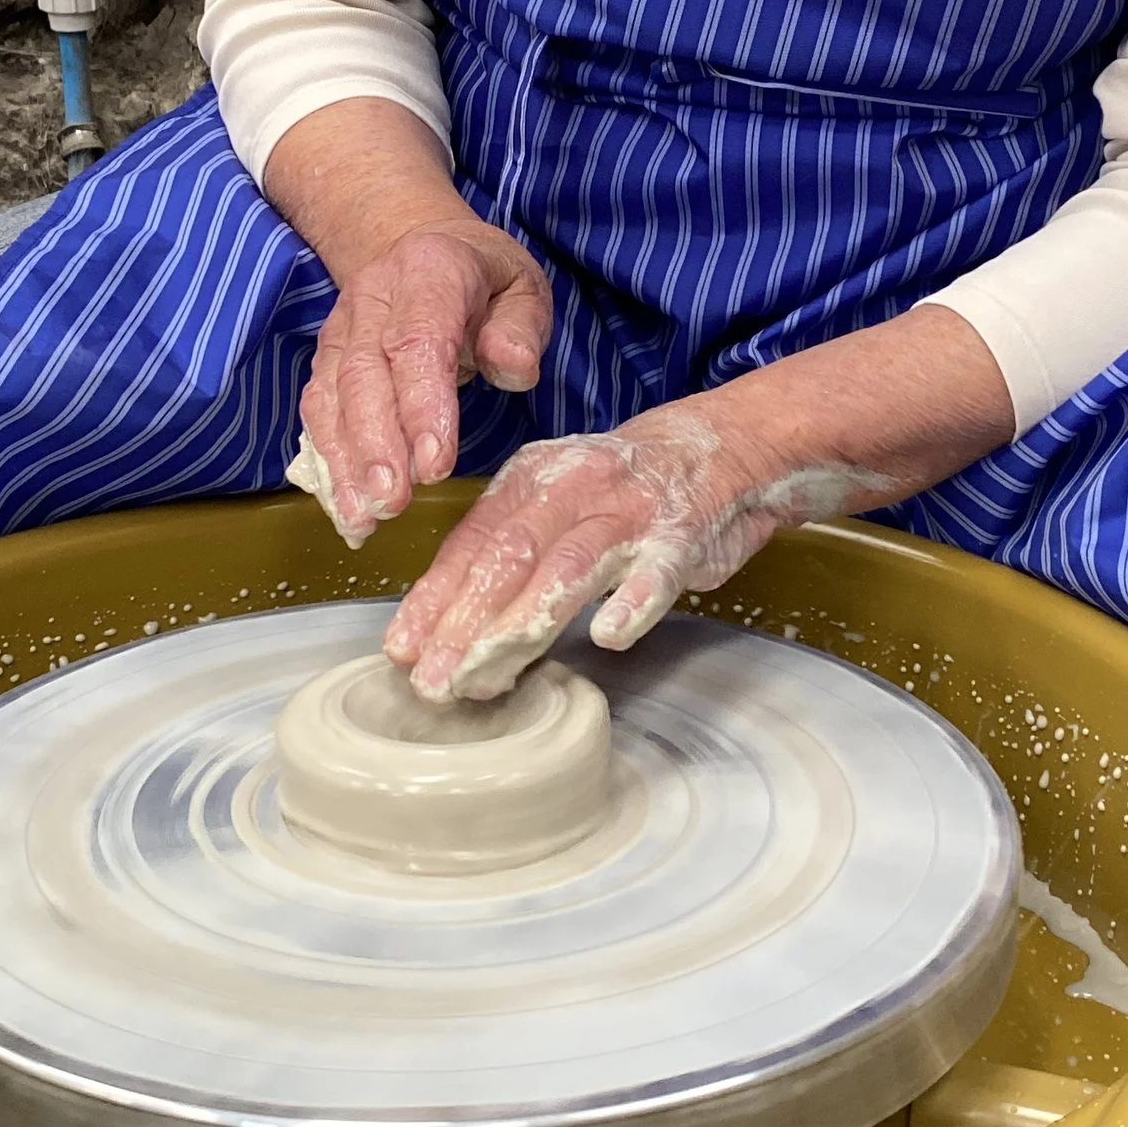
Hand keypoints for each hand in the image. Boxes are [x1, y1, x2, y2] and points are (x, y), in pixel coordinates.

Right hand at [292, 221, 549, 543]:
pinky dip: (329, 461)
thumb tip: (513, 367)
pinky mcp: (326, 358)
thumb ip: (521, 328)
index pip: (418, 340)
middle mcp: (373, 296)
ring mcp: (341, 328)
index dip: (422, 404)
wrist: (423, 247)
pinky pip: (318, 411)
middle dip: (376, 444)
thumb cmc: (484, 280)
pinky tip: (347, 505)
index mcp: (429, 270)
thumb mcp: (523, 288)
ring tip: (365, 517)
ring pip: (331, 396)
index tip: (436, 464)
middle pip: (363, 374)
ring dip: (345, 461)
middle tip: (393, 502)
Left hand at [384, 409, 873, 698]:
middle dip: (463, 624)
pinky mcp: (682, 535)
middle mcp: (573, 490)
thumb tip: (452, 632)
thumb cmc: (627, 494)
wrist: (725, 443)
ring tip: (486, 677)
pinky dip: (633, 600)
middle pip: (507, 559)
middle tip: (433, 682)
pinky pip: (656, 569)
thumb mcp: (556, 508)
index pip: (470, 545)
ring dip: (520, 626)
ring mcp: (628, 512)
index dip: (434, 598)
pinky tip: (610, 635)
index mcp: (532, 482)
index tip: (402, 651)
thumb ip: (510, 559)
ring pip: (566, 569)